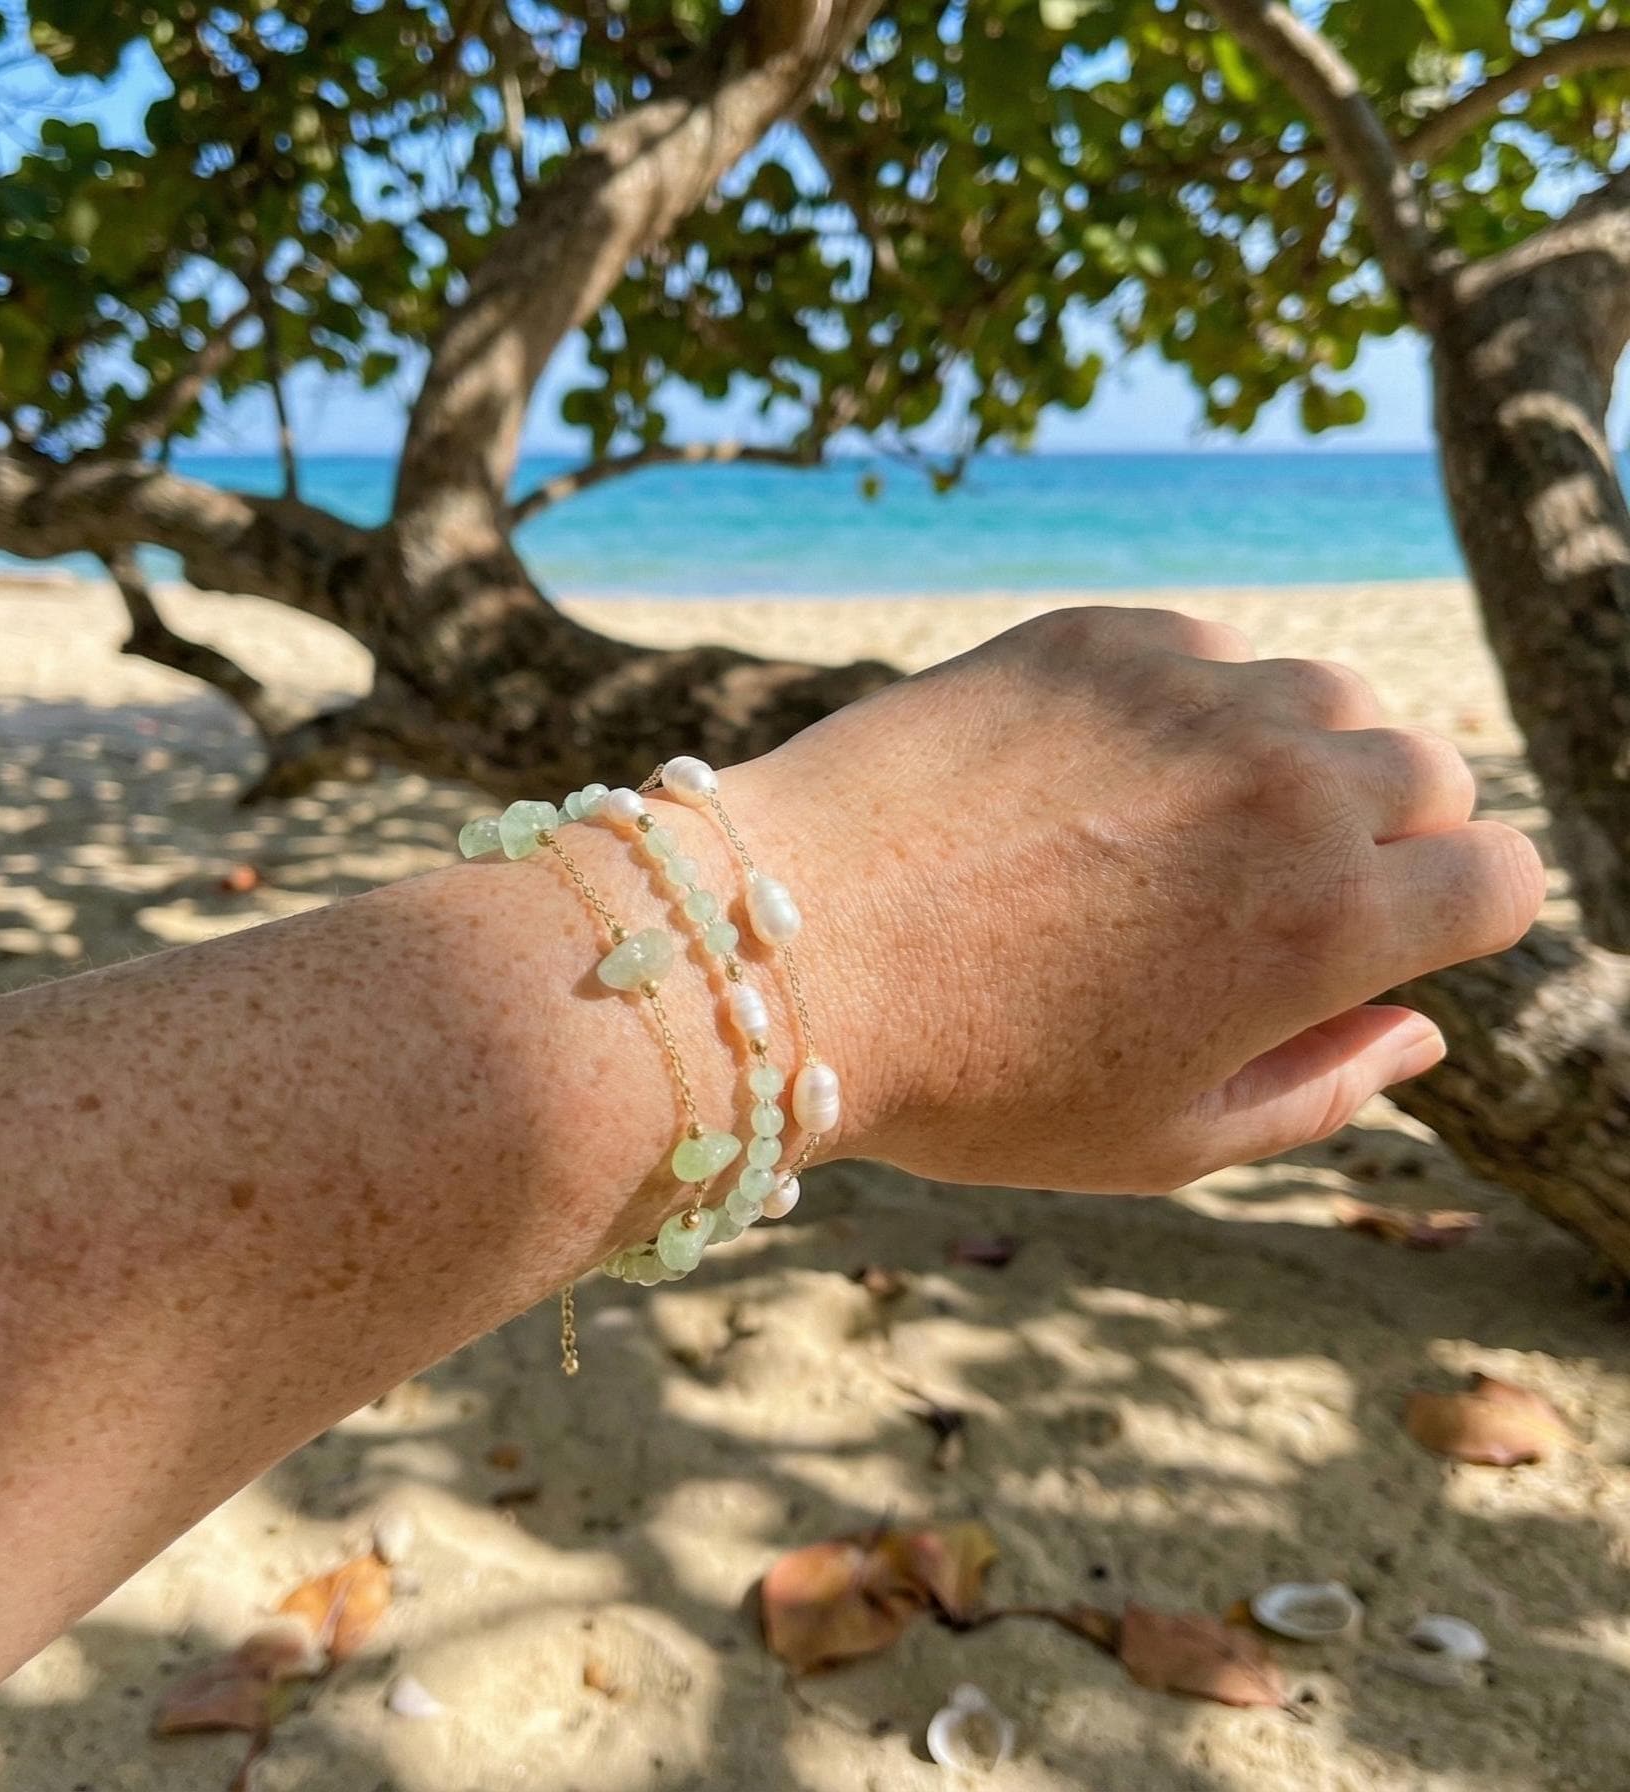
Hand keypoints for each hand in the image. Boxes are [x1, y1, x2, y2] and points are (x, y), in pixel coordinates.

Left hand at [735, 607, 1542, 1191]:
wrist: (782, 953)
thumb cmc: (967, 1076)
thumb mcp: (1158, 1141)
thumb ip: (1321, 1088)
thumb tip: (1420, 1033)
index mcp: (1327, 923)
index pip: (1503, 878)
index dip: (1456, 920)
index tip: (1379, 943)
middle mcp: (1284, 785)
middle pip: (1429, 774)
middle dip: (1385, 839)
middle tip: (1266, 897)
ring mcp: (1188, 694)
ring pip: (1324, 696)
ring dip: (1293, 757)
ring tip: (1183, 829)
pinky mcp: (1094, 636)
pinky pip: (1207, 648)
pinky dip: (1188, 702)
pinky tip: (1098, 770)